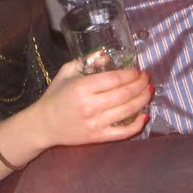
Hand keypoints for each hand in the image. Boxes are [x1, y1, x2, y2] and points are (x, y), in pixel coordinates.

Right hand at [35, 58, 152, 145]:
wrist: (43, 125)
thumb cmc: (55, 96)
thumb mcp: (67, 72)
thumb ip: (87, 61)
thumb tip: (108, 55)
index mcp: (82, 88)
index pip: (114, 79)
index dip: (130, 74)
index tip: (138, 70)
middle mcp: (90, 106)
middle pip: (125, 94)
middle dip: (141, 84)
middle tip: (147, 78)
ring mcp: (96, 123)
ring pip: (128, 111)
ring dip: (143, 100)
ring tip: (149, 91)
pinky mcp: (98, 137)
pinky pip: (123, 132)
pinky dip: (137, 124)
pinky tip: (145, 115)